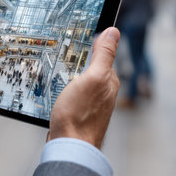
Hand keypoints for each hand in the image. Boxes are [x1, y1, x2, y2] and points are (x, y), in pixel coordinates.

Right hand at [47, 27, 119, 148]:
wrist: (68, 146)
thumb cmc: (79, 116)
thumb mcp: (92, 78)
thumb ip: (103, 55)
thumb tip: (113, 31)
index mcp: (109, 80)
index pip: (105, 53)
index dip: (96, 40)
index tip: (85, 29)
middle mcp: (103, 91)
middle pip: (94, 65)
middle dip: (85, 54)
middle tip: (72, 42)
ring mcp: (91, 102)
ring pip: (84, 78)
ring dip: (75, 70)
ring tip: (65, 61)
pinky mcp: (80, 110)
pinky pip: (76, 90)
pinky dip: (69, 83)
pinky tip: (61, 84)